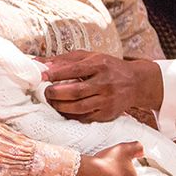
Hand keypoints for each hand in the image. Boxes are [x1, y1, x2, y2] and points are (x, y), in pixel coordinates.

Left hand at [42, 50, 162, 121]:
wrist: (136, 82)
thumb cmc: (107, 67)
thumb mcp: (90, 57)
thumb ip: (64, 60)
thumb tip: (39, 63)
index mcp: (100, 65)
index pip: (74, 70)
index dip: (56, 73)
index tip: (42, 75)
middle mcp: (105, 83)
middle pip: (75, 91)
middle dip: (55, 93)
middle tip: (45, 92)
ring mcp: (107, 100)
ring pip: (79, 107)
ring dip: (60, 106)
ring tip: (52, 101)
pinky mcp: (108, 114)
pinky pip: (85, 117)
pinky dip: (71, 115)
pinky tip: (63, 110)